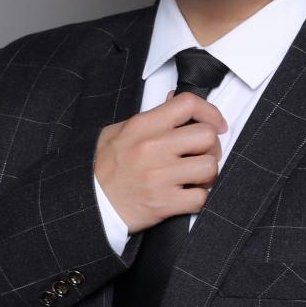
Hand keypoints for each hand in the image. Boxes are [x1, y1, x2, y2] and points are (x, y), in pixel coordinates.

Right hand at [94, 91, 227, 234]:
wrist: (90, 205)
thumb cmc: (103, 170)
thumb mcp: (117, 133)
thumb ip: (149, 118)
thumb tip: (172, 102)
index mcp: (143, 126)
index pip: (188, 104)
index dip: (210, 112)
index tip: (215, 124)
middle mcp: (153, 148)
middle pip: (207, 136)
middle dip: (211, 146)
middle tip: (202, 154)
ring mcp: (160, 176)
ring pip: (209, 167)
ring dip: (207, 174)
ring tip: (194, 177)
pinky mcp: (165, 203)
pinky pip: (200, 197)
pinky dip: (198, 198)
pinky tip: (186, 195)